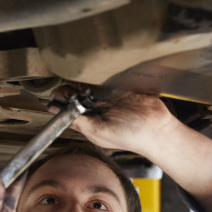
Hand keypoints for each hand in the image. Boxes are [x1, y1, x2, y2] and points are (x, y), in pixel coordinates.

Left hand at [49, 88, 175, 154]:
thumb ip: (78, 122)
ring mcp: (106, 97)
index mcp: (88, 122)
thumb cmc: (129, 136)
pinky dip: (96, 75)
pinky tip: (96, 77)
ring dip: (81, 82)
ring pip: (86, 84)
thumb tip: (56, 112)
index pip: (66, 110)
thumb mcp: (98, 132)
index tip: (59, 98)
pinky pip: (102, 78)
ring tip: (84, 85)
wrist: (156, 128)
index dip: (59, 102)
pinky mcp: (118, 87)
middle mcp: (95, 109)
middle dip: (68, 90)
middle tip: (73, 91)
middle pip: (73, 94)